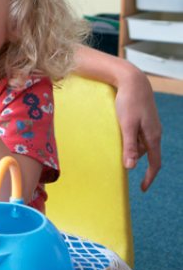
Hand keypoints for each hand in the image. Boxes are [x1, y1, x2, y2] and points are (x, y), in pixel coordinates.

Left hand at [115, 68, 161, 190]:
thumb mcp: (126, 125)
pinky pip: (137, 133)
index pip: (155, 163)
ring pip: (140, 142)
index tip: (142, 189)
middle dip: (132, 157)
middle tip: (115, 159)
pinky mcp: (144, 118)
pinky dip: (129, 136)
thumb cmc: (128, 102)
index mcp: (153, 137)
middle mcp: (154, 132)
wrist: (133, 80)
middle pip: (145, 153)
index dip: (149, 177)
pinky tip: (118, 130)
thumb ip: (129, 146)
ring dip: (129, 145)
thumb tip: (130, 167)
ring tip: (114, 138)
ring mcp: (150, 125)